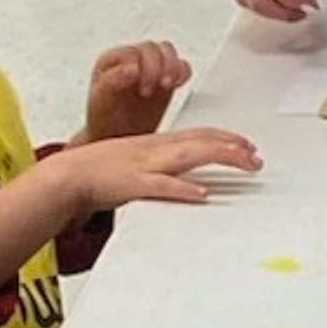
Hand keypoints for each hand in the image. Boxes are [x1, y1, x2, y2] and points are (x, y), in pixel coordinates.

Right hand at [50, 127, 262, 211]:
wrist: (70, 174)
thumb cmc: (102, 170)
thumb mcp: (138, 160)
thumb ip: (162, 165)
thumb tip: (187, 176)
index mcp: (157, 142)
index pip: (198, 134)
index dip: (225, 137)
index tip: (247, 144)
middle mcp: (155, 149)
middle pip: (201, 142)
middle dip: (232, 147)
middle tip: (257, 158)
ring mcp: (145, 165)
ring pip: (189, 156)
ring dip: (219, 157)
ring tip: (244, 163)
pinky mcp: (133, 184)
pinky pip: (162, 186)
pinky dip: (183, 189)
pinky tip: (201, 194)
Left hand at [80, 40, 189, 142]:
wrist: (116, 138)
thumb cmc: (104, 121)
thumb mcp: (100, 103)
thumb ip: (112, 81)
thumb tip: (130, 68)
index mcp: (111, 61)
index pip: (131, 51)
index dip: (138, 64)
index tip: (138, 83)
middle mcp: (132, 60)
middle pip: (151, 49)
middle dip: (155, 67)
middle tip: (149, 90)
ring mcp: (150, 68)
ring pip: (167, 52)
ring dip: (171, 67)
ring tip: (165, 85)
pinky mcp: (166, 79)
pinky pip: (181, 66)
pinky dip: (182, 73)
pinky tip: (176, 84)